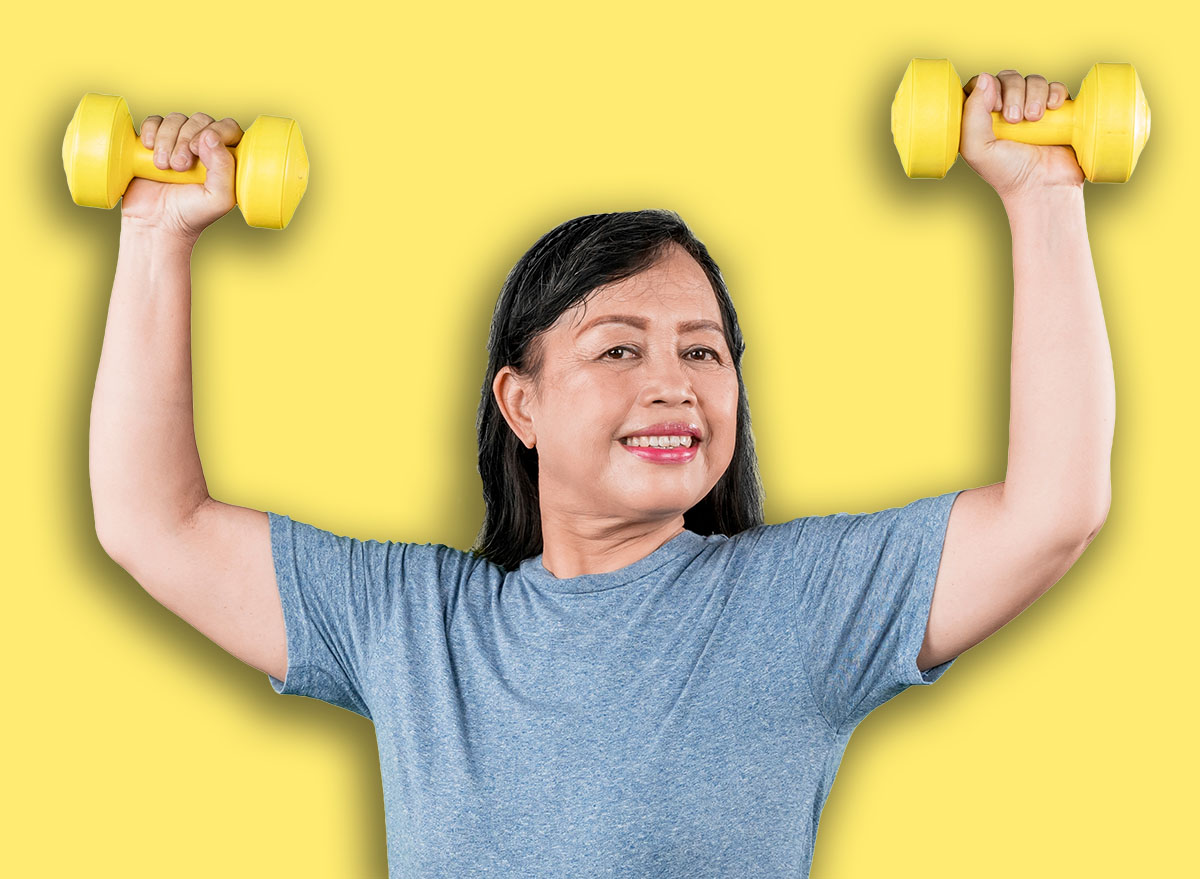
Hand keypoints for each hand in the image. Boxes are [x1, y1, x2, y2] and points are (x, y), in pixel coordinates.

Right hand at [120, 111, 244, 241]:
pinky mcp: (155, 142)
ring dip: (167, 140)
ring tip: (163, 167)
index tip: (199, 151)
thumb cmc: (192, 214)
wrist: (156, 223)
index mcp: (225, 157)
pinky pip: (154, 121)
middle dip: (186, 140)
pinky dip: (151, 130)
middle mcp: (204, 147)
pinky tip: (149, 148)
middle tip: (179, 167)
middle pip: (200, 120)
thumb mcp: (219, 199)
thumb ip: (224, 168)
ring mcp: (179, 142)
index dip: (214, 131)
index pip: (228, 127)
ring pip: (176, 119)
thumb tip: (210, 135)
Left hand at [961, 69, 1084, 200]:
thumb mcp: (977, 148)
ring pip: (1033, 80)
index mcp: (981, 118)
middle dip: (1013, 92)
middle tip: (1015, 119)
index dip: (987, 87)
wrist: (1044, 185)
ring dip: (1035, 94)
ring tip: (1034, 119)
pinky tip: (1052, 109)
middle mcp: (1006, 110)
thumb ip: (972, 114)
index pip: (981, 84)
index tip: (994, 107)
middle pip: (1008, 77)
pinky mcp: (1055, 111)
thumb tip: (986, 78)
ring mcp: (1031, 109)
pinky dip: (1054, 93)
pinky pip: (1056, 87)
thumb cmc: (1007, 173)